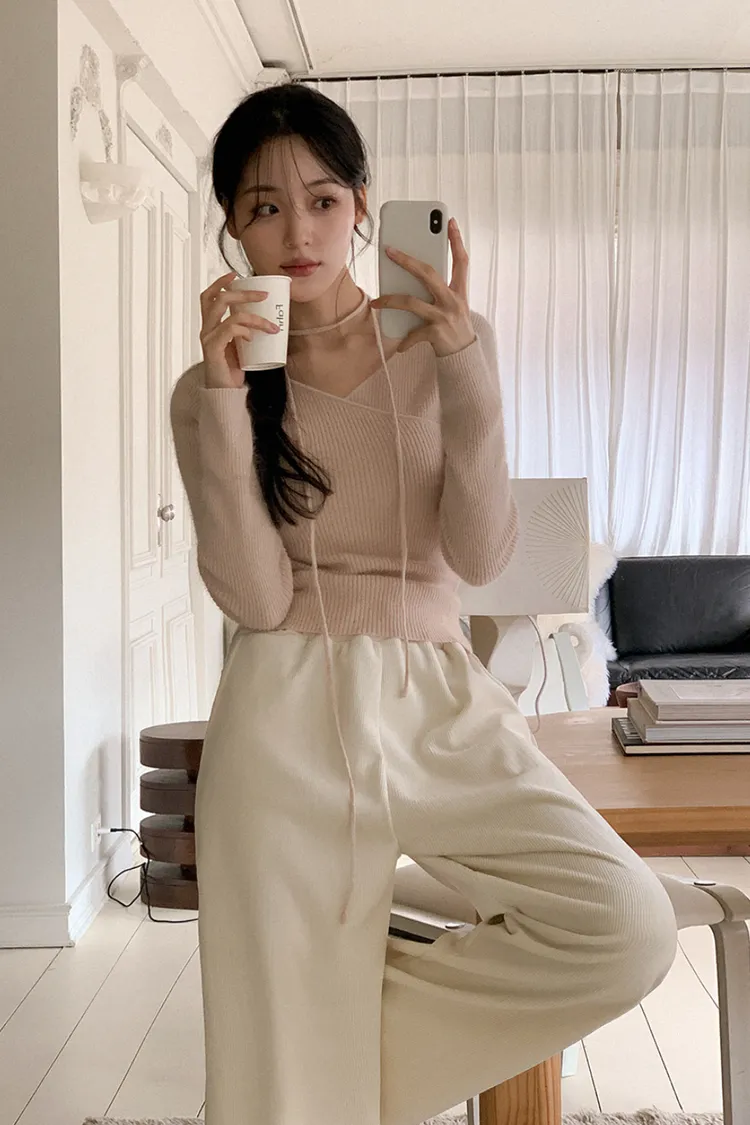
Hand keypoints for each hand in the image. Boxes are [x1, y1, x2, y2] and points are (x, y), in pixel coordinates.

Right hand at [199, 271, 280, 388]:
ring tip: (270, 326)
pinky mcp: (213, 350)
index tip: (236, 275)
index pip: (208, 296)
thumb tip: (269, 320)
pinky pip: (229, 330)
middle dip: (243, 294)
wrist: (225, 393)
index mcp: (210, 325)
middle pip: (218, 299)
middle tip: (264, 295)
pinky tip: (252, 338)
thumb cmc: (233, 369)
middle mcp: (206, 329)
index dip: (219, 282)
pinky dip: (244, 330)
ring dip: (254, 317)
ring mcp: (208, 339)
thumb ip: (246, 331)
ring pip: (229, 314)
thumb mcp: (241, 345)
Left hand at [370, 218, 475, 356]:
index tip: (449, 222)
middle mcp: (453, 300)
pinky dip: (405, 340)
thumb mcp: (453, 306)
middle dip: (407, 261)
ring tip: (375, 303)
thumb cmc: (454, 328)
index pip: (461, 260)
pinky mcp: (436, 333)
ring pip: (411, 302)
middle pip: (428, 273)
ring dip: (390, 300)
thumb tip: (411, 278)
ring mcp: (444, 316)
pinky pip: (413, 333)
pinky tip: (399, 346)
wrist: (465, 357)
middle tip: (389, 250)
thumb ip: (438, 292)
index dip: (457, 240)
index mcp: (460, 291)